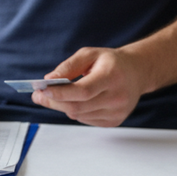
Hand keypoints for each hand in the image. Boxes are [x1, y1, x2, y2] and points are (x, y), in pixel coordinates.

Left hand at [31, 47, 147, 126]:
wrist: (137, 72)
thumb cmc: (111, 62)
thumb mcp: (89, 54)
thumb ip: (68, 66)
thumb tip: (49, 80)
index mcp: (112, 76)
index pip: (83, 91)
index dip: (60, 93)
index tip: (41, 90)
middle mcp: (117, 97)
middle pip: (78, 107)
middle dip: (54, 102)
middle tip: (39, 96)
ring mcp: (117, 112)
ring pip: (79, 115)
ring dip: (64, 106)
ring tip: (58, 96)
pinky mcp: (115, 121)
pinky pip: (86, 120)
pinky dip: (76, 111)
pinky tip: (79, 101)